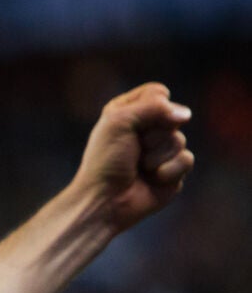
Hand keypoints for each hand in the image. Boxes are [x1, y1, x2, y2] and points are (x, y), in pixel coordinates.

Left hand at [72, 82, 195, 232]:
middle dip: (153, 135)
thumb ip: (153, 106)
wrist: (106, 200)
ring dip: (157, 155)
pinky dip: (169, 171)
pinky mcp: (173, 170)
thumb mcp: (120, 122)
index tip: (130, 124)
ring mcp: (161, 150)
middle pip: (172, 116)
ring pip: (179, 139)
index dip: (151, 106)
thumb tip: (185, 114)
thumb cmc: (106, 160)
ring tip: (140, 167)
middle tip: (133, 150)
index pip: (157, 92)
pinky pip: (187, 160)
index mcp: (128, 111)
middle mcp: (146, 128)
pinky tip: (153, 179)